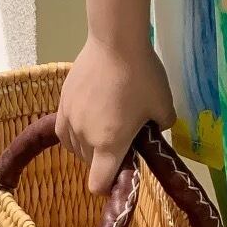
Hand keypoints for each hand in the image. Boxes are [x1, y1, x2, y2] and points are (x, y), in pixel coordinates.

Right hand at [56, 36, 175, 195]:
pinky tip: (86, 116)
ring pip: (75, 146)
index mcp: (109, 145)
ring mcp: (70, 118)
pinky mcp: (62, 100)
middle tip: (122, 135)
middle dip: (104, 158)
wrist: (115, 41)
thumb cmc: (142, 75)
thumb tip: (156, 129)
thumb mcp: (164, 104)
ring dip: (88, 144)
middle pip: (89, 163)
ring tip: (104, 123)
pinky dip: (74, 130)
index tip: (120, 171)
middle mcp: (85, 137)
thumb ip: (162, 125)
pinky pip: (64, 128)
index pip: (98, 183)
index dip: (108, 185)